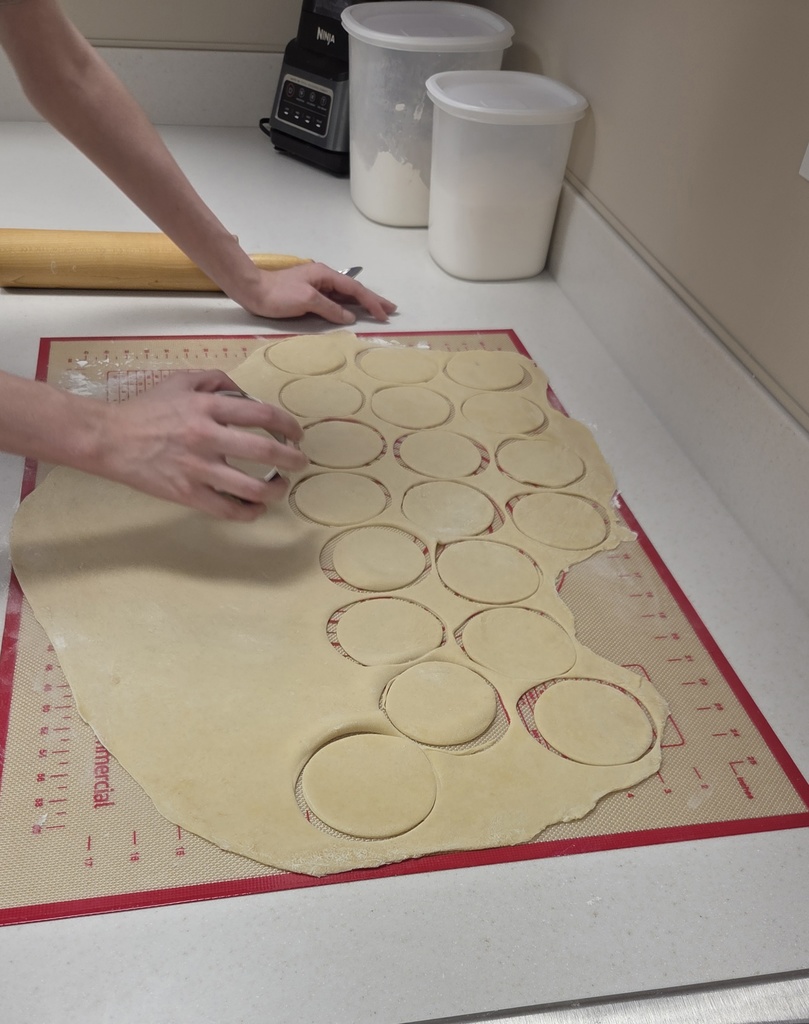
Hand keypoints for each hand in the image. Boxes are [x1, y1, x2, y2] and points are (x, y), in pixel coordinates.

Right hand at [92, 370, 308, 519]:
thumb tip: (244, 392)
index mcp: (208, 407)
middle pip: (265, 451)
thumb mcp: (180, 381)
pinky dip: (248, 512)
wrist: (110, 439)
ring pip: (251, 487)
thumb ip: (215, 380)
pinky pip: (227, 509)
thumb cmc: (146, 409)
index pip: (262, 415)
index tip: (296, 434)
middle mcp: (207, 437)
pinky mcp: (187, 494)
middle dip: (292, 459)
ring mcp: (198, 469)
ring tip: (280, 487)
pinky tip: (256, 508)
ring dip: (275, 489)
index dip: (288, 425)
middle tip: (300, 462)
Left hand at [234, 263, 396, 323]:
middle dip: (373, 300)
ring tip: (378, 311)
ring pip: (345, 296)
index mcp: (325, 275)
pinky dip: (347, 307)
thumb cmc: (279, 294)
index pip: (354, 290)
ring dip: (362, 304)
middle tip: (391, 309)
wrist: (253, 292)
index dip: (371, 302)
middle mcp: (324, 279)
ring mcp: (317, 287)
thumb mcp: (307, 301)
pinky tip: (353, 312)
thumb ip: (330, 309)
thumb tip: (350, 317)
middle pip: (354, 291)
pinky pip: (335, 302)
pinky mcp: (309, 296)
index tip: (384, 313)